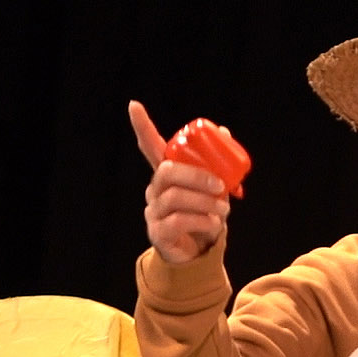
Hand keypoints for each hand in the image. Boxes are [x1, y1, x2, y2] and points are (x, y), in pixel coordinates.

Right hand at [130, 100, 230, 263]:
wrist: (197, 250)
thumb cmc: (203, 212)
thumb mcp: (212, 187)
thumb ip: (214, 164)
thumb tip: (223, 132)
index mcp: (167, 174)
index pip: (150, 146)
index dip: (143, 127)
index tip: (134, 105)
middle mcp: (155, 189)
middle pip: (167, 172)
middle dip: (197, 176)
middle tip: (220, 186)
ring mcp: (154, 211)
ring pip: (175, 197)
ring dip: (205, 202)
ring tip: (223, 209)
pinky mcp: (158, 232)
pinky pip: (178, 221)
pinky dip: (202, 221)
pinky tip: (213, 224)